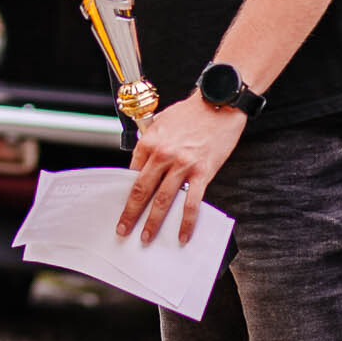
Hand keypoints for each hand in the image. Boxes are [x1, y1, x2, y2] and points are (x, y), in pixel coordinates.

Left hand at [116, 94, 248, 245]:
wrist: (219, 103)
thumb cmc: (192, 112)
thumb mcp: (162, 121)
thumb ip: (151, 140)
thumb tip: (143, 159)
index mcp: (149, 141)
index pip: (132, 173)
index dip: (126, 192)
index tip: (122, 206)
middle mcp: (163, 154)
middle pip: (142, 190)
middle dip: (130, 214)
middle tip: (123, 229)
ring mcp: (182, 165)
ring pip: (163, 200)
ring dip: (153, 222)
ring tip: (146, 237)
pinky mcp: (202, 172)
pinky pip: (192, 202)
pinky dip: (186, 222)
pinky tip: (182, 235)